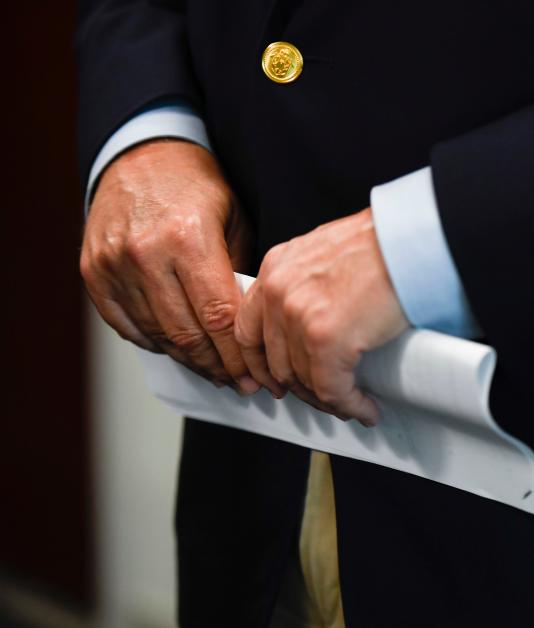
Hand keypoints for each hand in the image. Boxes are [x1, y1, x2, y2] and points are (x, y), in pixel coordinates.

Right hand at [80, 140, 265, 394]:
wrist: (141, 157)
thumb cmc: (197, 188)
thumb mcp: (235, 220)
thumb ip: (240, 273)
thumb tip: (255, 328)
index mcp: (188, 239)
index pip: (218, 317)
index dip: (240, 355)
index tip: (257, 375)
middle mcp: (146, 254)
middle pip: (187, 334)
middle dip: (219, 366)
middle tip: (242, 382)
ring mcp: (114, 264)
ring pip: (157, 334)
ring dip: (190, 360)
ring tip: (216, 371)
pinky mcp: (93, 272)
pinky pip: (127, 326)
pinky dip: (155, 342)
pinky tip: (179, 350)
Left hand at [234, 208, 409, 425]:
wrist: (413, 241)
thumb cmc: (385, 244)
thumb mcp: (327, 252)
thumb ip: (308, 282)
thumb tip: (315, 316)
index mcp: (276, 268)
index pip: (248, 328)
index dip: (259, 364)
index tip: (273, 380)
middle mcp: (280, 291)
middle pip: (275, 361)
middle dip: (299, 387)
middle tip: (320, 397)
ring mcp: (300, 316)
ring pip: (304, 380)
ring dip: (330, 399)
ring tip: (352, 402)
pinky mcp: (327, 339)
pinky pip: (332, 389)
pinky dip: (350, 405)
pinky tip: (365, 407)